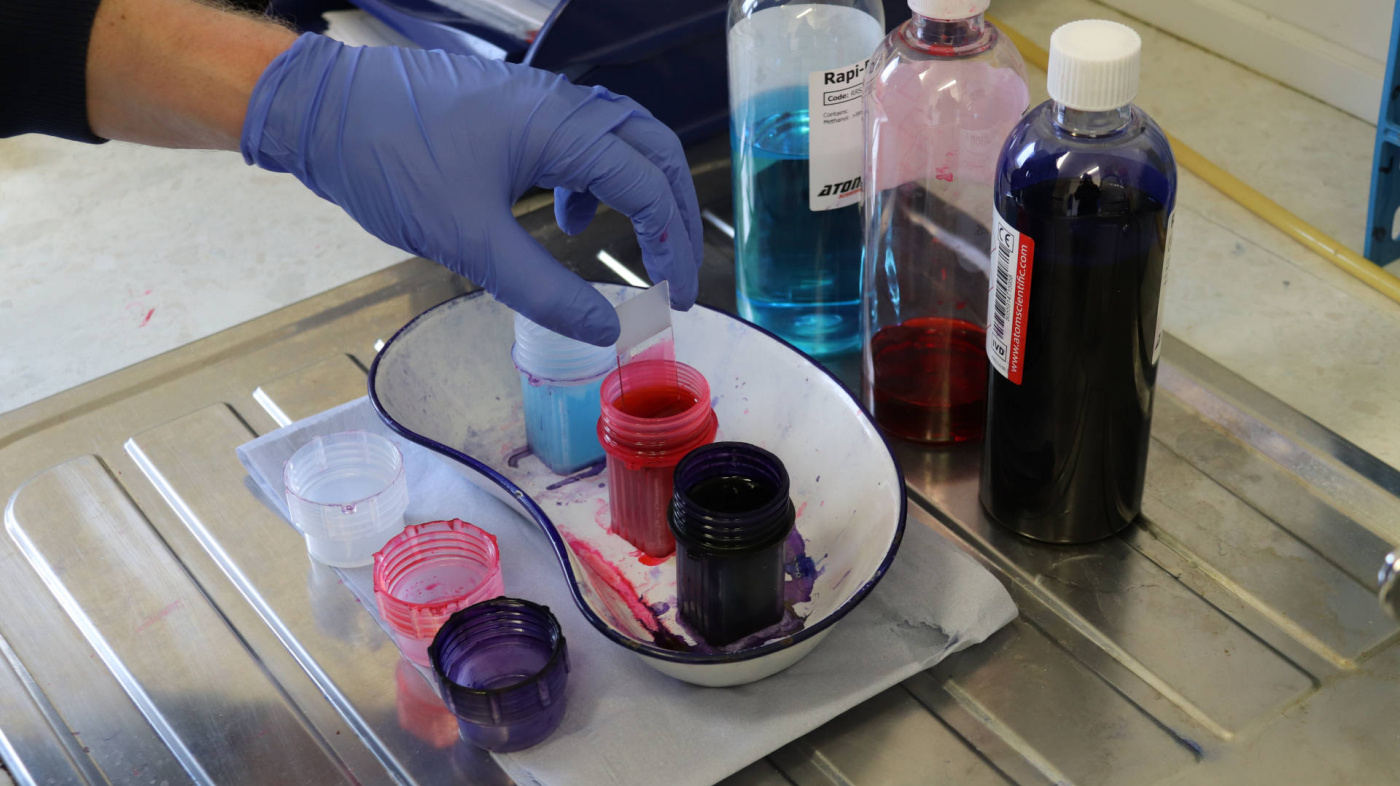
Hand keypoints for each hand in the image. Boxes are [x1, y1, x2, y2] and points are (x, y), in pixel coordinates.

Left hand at [241, 34, 702, 344]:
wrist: (321, 110)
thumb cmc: (388, 161)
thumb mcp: (469, 241)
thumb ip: (543, 290)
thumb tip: (603, 330)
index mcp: (561, 128)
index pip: (650, 187)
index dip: (673, 246)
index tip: (675, 297)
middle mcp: (560, 104)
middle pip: (653, 151)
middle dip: (673, 213)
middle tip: (675, 268)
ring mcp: (537, 100)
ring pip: (620, 140)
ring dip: (638, 191)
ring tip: (629, 242)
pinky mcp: (512, 108)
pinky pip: (579, 137)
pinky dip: (592, 178)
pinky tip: (565, 213)